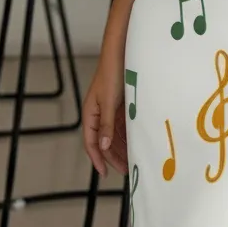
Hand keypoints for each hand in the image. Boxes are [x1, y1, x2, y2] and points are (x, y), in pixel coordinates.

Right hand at [82, 52, 127, 177]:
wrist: (121, 53)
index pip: (91, 142)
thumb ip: (107, 124)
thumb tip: (104, 146)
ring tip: (133, 160)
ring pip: (114, 135)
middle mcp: (99, 114)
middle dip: (113, 156)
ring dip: (122, 147)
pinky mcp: (120, 106)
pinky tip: (136, 143)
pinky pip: (122, 126)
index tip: (105, 173)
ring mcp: (110, 110)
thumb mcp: (109, 101)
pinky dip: (128, 136)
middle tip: (126, 170)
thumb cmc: (112, 74)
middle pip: (104, 142)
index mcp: (91, 114)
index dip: (97, 159)